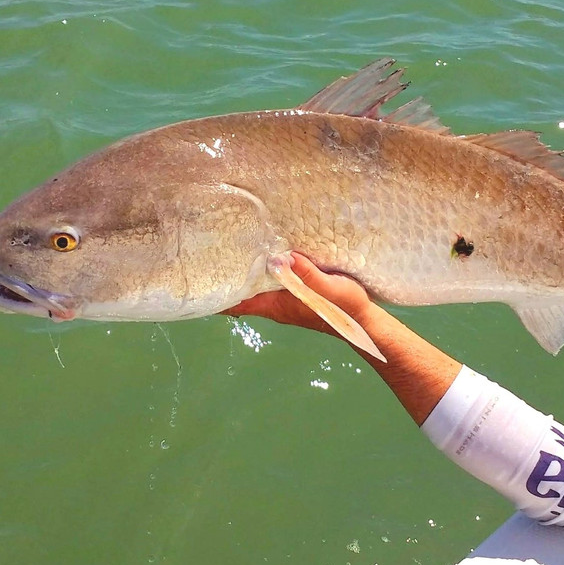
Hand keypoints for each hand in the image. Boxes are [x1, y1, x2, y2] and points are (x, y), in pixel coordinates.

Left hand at [223, 252, 373, 336]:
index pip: (236, 303)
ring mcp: (283, 297)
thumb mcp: (329, 289)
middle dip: (225, 274)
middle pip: (240, 291)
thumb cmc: (346, 307)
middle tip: (210, 248)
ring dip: (242, 270)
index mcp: (276, 305)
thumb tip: (282, 257)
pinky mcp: (294, 290)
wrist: (363, 320)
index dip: (216, 293)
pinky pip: (268, 279)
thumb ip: (307, 275)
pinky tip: (262, 249)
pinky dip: (260, 267)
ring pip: (253, 284)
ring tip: (230, 244)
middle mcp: (274, 302)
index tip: (200, 275)